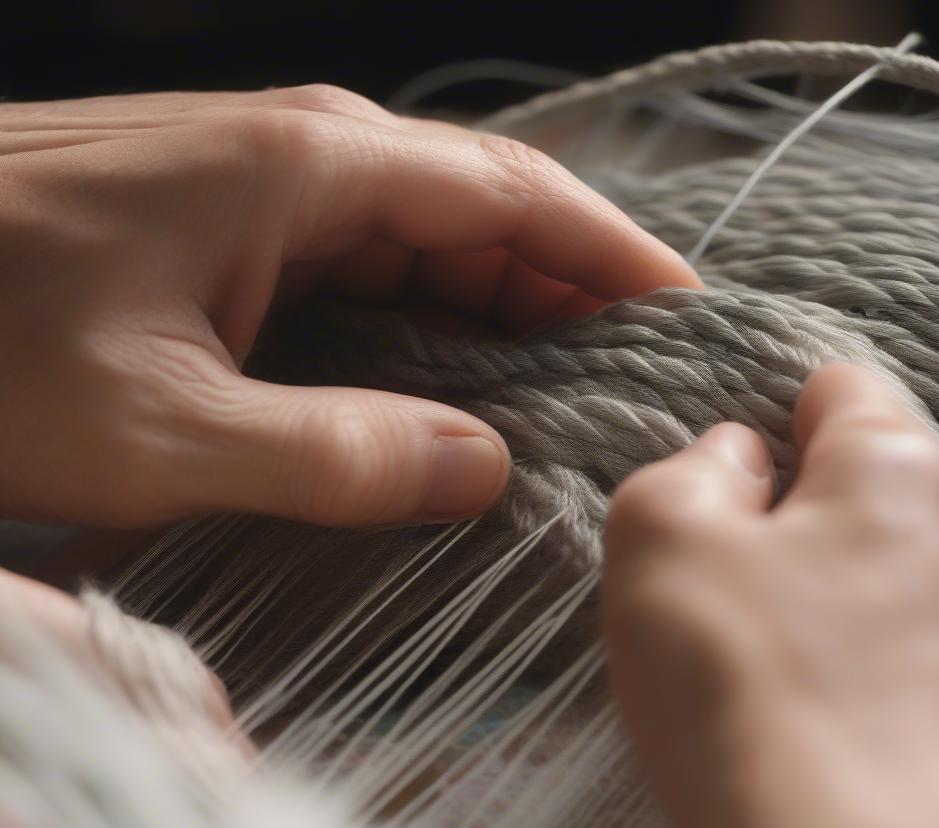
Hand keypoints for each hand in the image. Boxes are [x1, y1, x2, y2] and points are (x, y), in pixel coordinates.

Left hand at [0, 88, 697, 527]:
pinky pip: (367, 263)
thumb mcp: (164, 430)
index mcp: (306, 172)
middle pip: (483, 212)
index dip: (611, 252)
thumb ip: (335, 453)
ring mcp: (260, 186)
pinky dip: (433, 315)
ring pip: (427, 238)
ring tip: (575, 380)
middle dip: (575, 284)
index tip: (687, 309)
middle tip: (644, 369)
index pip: (511, 197)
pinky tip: (453, 373)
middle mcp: (299, 159)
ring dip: (506, 303)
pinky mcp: (227, 226)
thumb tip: (477, 468)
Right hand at [601, 364, 938, 827]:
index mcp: (893, 469)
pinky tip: (765, 724)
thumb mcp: (666, 536)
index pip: (836, 389)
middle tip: (691, 577)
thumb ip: (688, 472)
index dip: (761, 411)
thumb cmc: (749, 674)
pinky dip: (809, 680)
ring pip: (845, 590)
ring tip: (717, 662)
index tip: (706, 473)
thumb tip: (737, 462)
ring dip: (780, 609)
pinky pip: (860, 670)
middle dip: (763, 523)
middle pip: (840, 499)